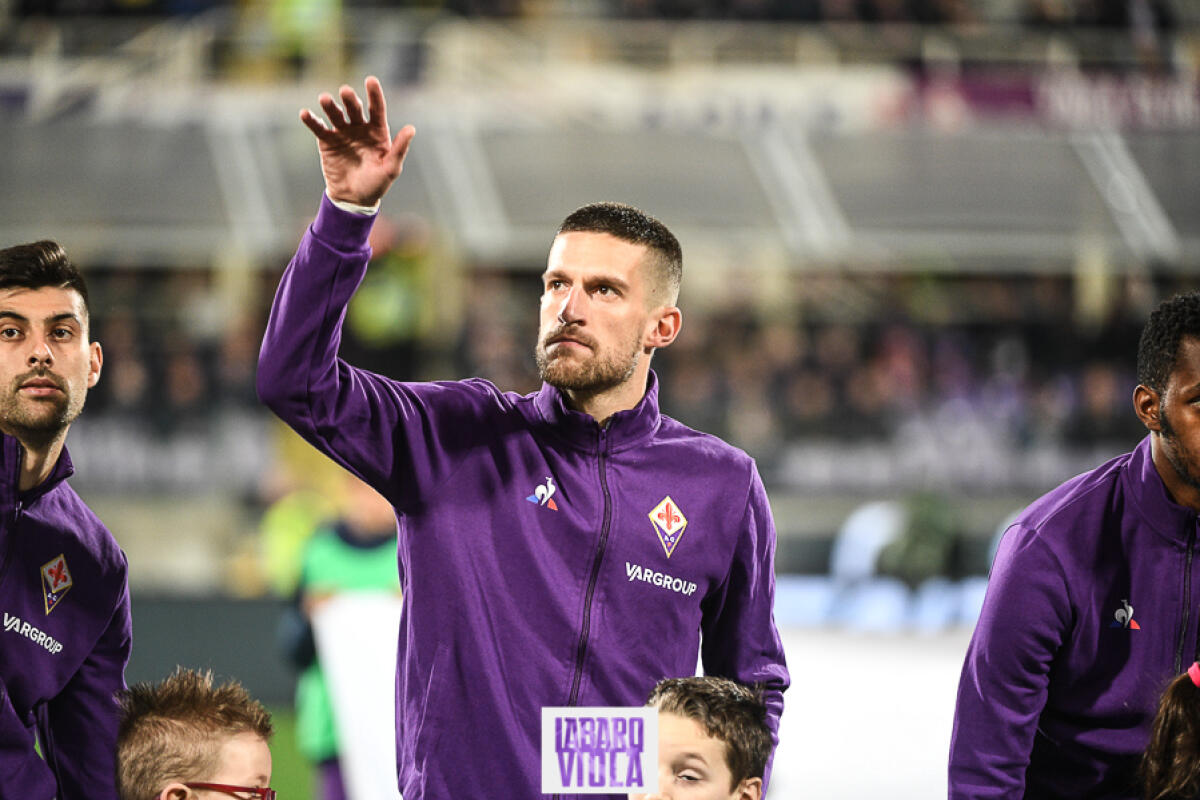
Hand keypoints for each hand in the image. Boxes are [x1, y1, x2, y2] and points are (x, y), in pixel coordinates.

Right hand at [300, 76, 415, 207]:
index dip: (374, 94)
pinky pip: (319, 127)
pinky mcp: (327, 140)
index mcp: (378, 131)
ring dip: (330, 106)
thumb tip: (411, 128)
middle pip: (354, 109)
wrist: (353, 199)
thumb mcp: (390, 168)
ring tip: (324, 99)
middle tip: (345, 92)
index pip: (377, 109)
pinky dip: (312, 120)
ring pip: (336, 114)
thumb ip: (399, 149)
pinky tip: (305, 113)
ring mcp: (343, 132)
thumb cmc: (376, 184)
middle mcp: (360, 127)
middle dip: (350, 99)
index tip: (371, 80)